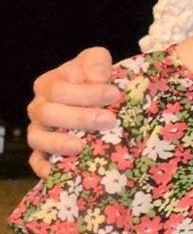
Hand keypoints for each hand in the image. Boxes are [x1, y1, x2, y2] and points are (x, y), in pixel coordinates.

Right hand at [27, 47, 118, 175]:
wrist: (97, 97)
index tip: (114, 94)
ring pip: (38, 139)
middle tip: (109, 120)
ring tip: (82, 147)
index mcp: (49, 85)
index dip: (86, 92)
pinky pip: (37, 162)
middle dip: (80, 117)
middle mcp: (39, 108)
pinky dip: (45, 167)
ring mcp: (39, 131)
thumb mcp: (96, 62)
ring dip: (59, 143)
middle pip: (48, 114)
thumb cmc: (94, 79)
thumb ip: (96, 62)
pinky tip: (58, 172)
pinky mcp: (43, 152)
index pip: (58, 89)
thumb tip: (99, 77)